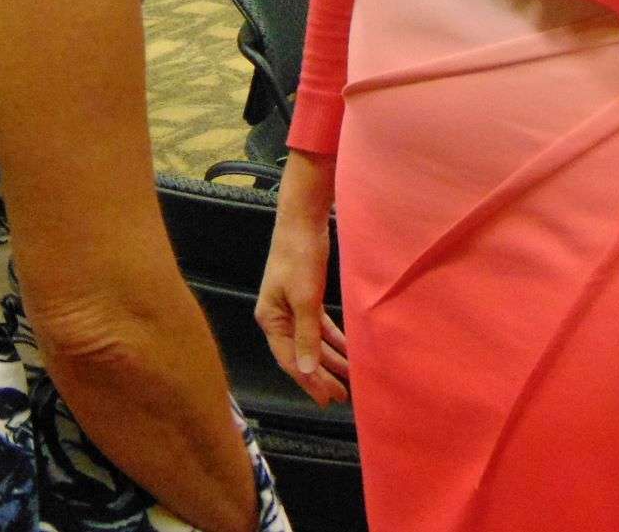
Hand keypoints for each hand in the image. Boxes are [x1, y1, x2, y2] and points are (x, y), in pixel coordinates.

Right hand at [255, 210, 348, 407]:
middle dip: (320, 374)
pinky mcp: (304, 297)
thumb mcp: (305, 299)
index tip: (328, 398)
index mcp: (270, 318)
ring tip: (348, 378)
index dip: (309, 381)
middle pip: (299, 353)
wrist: (303, 220)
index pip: (289, 359)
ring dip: (329, 358)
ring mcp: (290, 306)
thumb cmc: (300, 257)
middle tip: (341, 396)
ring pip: (311, 341)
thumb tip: (304, 371)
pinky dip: (332, 339)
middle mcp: (277, 316)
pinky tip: (347, 350)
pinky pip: (318, 326)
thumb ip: (306, 336)